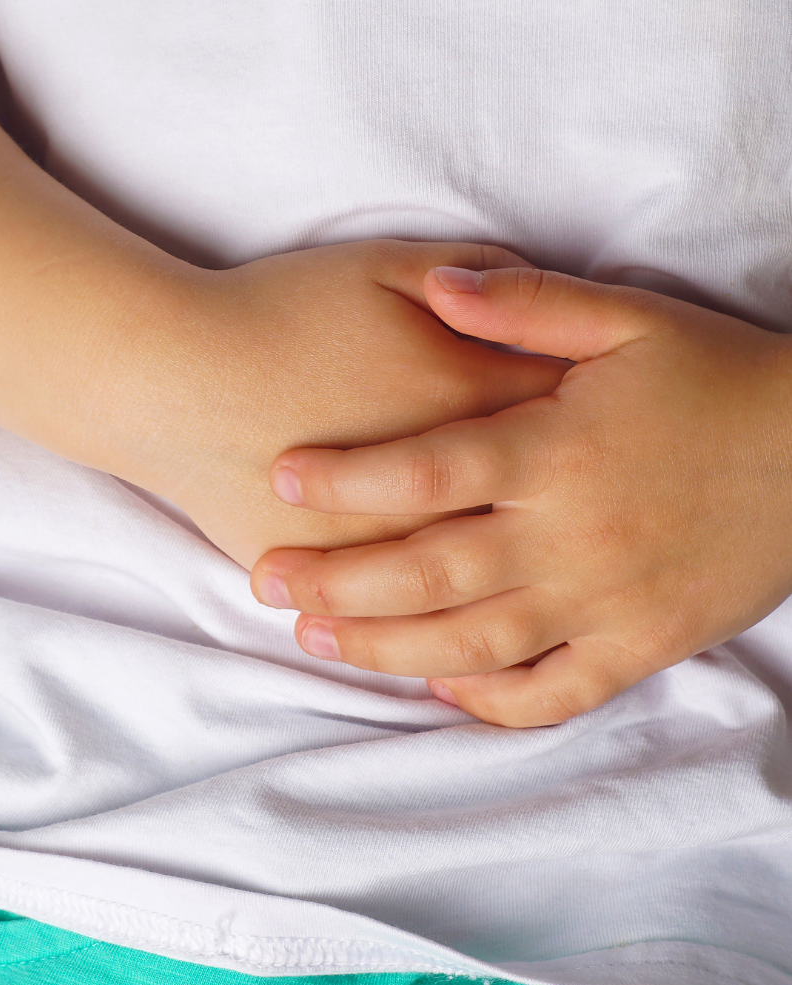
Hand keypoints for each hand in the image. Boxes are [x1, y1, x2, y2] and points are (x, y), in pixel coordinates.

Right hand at [127, 239, 566, 571]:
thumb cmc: (276, 312)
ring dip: (514, 572)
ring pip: (480, 573)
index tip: (602, 412)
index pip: (572, 411)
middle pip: (544, 503)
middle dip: (573, 502)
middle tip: (584, 495)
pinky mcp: (341, 573)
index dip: (597, 411)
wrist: (172, 379)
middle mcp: (446, 480)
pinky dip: (437, 612)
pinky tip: (456, 609)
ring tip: (531, 564)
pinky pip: (407, 608)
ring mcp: (392, 539)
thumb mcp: (379, 264)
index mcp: (468, 396)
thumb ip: (469, 271)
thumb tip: (528, 287)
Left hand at [252, 264, 791, 726]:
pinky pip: (559, 689)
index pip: (431, 468)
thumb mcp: (627, 318)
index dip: (350, 477)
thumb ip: (523, 303)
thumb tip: (437, 285)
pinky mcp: (647, 644)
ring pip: (478, 640)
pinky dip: (494, 699)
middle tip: (267, 579)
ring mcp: (610, 598)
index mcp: (560, 448)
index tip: (285, 477)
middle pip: (433, 568)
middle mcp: (575, 534)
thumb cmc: (718, 374)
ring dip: (390, 646)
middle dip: (340, 579)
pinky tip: (440, 688)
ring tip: (318, 636)